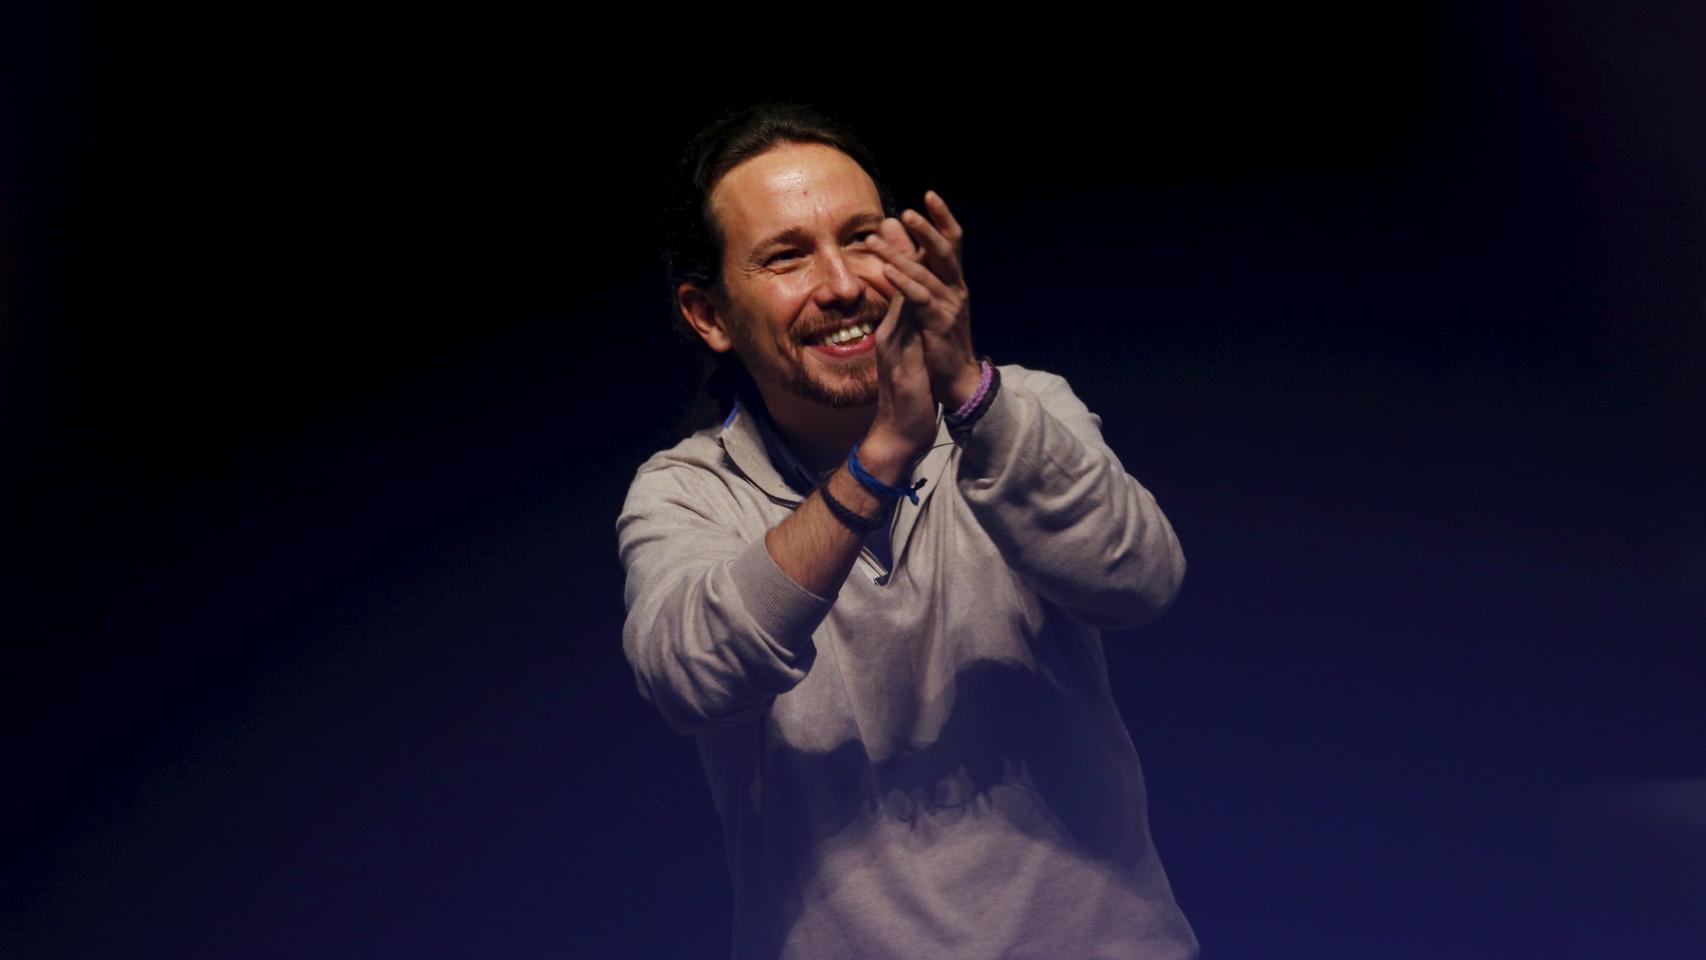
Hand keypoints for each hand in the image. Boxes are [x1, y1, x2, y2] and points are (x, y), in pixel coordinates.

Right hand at [863, 247, 937, 471]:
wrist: (898, 436)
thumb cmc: (908, 402)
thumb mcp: (910, 363)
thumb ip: (910, 338)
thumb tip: (915, 317)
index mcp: (894, 333)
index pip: (901, 289)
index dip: (905, 260)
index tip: (906, 230)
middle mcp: (890, 334)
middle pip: (895, 286)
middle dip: (897, 251)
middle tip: (897, 217)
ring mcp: (892, 347)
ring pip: (897, 298)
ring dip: (900, 266)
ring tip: (902, 238)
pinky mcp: (898, 361)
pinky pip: (903, 325)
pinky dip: (907, 300)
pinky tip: (913, 280)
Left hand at [866, 191, 981, 410]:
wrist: (954, 381)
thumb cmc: (937, 340)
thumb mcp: (923, 299)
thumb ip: (910, 266)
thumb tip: (895, 232)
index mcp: (953, 282)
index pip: (952, 242)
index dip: (943, 218)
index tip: (929, 194)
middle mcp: (956, 290)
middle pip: (946, 251)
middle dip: (927, 230)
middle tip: (908, 212)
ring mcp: (950, 307)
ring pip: (928, 273)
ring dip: (900, 256)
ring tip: (875, 241)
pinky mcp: (939, 325)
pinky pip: (920, 298)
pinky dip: (903, 283)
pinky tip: (887, 271)